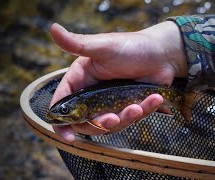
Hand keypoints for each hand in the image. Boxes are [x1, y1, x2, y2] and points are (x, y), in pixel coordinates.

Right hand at [50, 21, 186, 142]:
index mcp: (82, 79)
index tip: (68, 136)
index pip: (64, 103)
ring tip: (137, 107)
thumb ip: (78, 44)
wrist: (162, 53)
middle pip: (87, 121)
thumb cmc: (131, 46)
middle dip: (100, 123)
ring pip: (111, 124)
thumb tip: (52, 28)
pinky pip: (132, 118)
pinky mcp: (129, 107)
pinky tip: (153, 99)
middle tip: (113, 119)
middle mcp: (94, 94)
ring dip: (124, 119)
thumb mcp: (103, 46)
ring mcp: (112, 103)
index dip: (62, 122)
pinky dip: (143, 111)